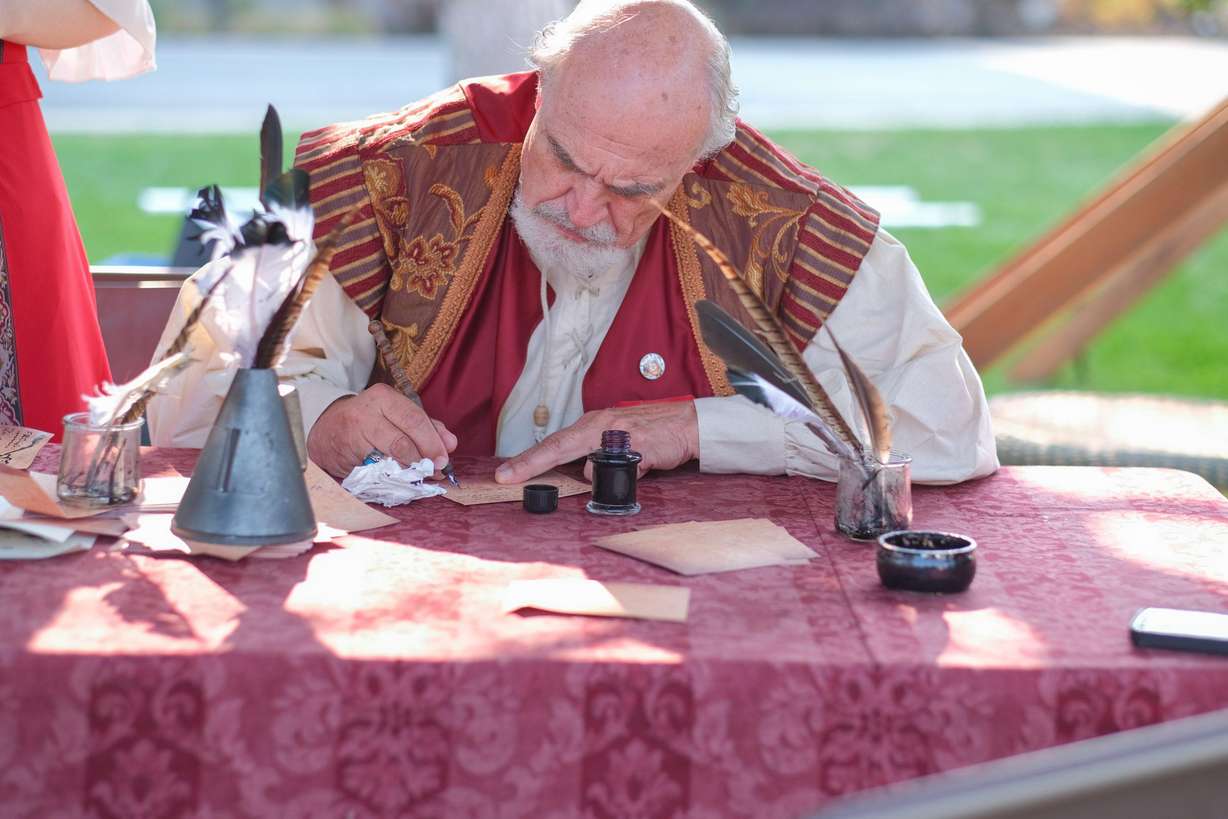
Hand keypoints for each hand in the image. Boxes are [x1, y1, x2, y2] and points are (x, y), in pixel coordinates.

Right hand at [307, 383, 457, 477]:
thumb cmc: (370, 420)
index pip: (414, 419)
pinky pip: (374, 472)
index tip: (444, 458)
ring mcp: (352, 436)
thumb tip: (450, 443)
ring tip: (420, 476)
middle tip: (435, 470)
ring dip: (409, 472)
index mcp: (383, 397)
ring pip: (388, 460)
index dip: (432, 442)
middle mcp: (366, 413)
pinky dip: (391, 478)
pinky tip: (399, 479)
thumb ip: (426, 425)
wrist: (326, 428)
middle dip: (423, 460)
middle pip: (402, 441)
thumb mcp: (395, 413)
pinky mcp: (344, 457)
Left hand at [494, 402, 698, 483]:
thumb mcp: (617, 438)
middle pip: (557, 447)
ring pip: (591, 464)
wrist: (687, 424)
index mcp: (592, 424)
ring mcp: (618, 436)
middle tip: (505, 477)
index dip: (527, 459)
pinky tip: (639, 467)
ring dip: (599, 474)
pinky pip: (621, 470)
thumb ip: (596, 453)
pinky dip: (625, 475)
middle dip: (528, 464)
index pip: (553, 443)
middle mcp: (600, 426)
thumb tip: (581, 475)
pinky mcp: (639, 448)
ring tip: (624, 466)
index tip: (505, 474)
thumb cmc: (652, 431)